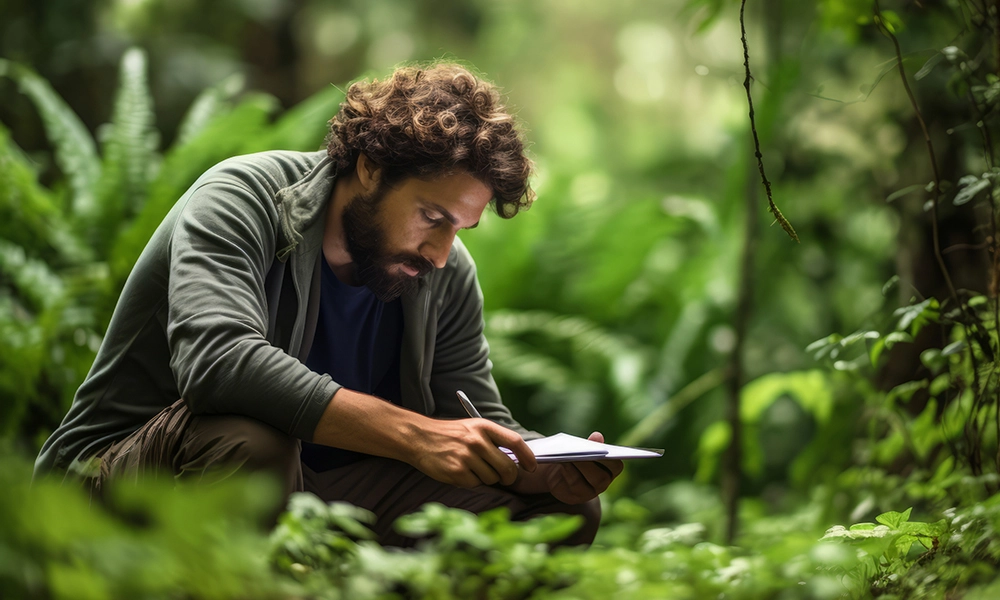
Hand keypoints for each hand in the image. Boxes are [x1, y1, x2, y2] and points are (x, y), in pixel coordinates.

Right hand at [410, 417, 536, 487]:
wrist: (418, 437)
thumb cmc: (449, 434)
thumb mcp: (472, 428)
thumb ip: (493, 440)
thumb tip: (517, 459)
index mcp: (484, 426)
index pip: (515, 442)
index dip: (527, 457)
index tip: (531, 467)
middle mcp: (477, 441)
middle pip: (507, 467)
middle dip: (509, 477)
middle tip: (504, 477)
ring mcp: (466, 457)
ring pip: (492, 478)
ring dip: (487, 478)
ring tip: (473, 468)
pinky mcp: (456, 471)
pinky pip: (475, 484)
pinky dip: (471, 482)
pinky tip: (461, 472)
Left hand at [511, 432, 622, 504]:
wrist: (560, 471)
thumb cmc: (577, 455)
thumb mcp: (584, 447)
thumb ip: (592, 443)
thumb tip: (597, 436)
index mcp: (610, 470)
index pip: (616, 465)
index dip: (611, 459)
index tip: (603, 450)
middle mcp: (602, 484)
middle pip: (600, 478)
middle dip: (588, 464)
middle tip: (578, 452)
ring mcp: (588, 493)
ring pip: (582, 483)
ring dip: (573, 468)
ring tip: (565, 455)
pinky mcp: (573, 498)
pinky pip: (569, 487)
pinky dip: (565, 473)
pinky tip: (559, 461)